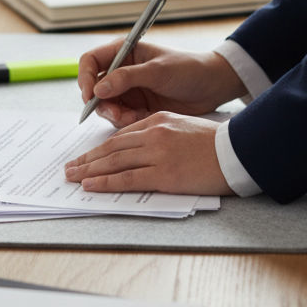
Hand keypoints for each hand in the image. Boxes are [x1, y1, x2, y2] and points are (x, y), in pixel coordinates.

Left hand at [64, 113, 233, 195]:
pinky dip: (105, 182)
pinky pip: (127, 178)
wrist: (237, 152)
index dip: (102, 148)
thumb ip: (161, 134)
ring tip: (72, 177)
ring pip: (114, 161)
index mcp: (158, 121)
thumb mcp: (184, 127)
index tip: (88, 156)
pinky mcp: (163, 174)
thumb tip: (141, 151)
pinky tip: (90, 185)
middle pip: (112, 147)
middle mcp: (153, 134)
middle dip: (88, 158)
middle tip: (70, 167)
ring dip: (89, 169)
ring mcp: (157, 154)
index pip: (122, 135)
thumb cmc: (215, 143)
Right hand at [77, 40, 243, 127]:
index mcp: (124, 52)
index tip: (90, 95)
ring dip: (114, 114)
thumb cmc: (188, 69)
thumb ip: (126, 78)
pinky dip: (126, 121)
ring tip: (132, 117)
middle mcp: (122, 70)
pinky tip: (141, 118)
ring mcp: (129, 90)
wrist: (212, 87)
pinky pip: (120, 118)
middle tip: (114, 112)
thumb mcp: (157, 71)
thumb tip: (98, 88)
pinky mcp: (137, 107)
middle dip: (100, 102)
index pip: (91, 61)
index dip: (85, 77)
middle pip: (94, 87)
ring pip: (106, 106)